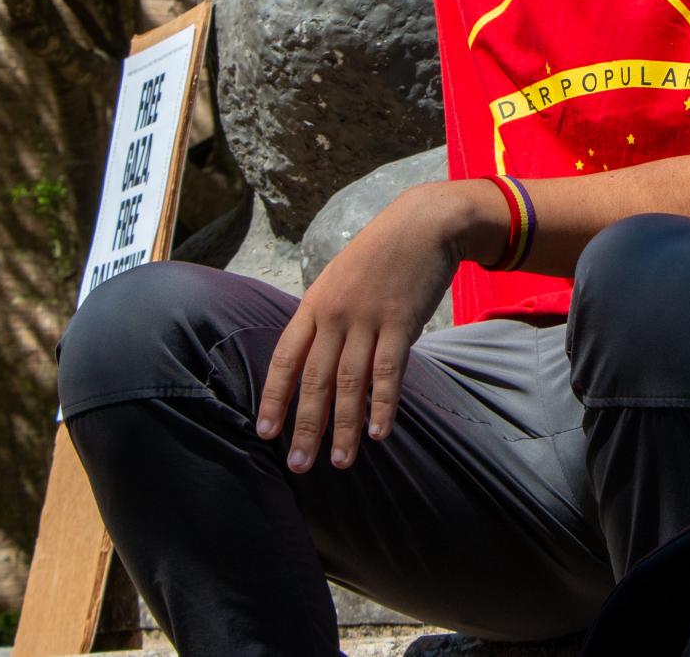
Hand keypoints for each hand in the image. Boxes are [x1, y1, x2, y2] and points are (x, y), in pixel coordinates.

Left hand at [256, 182, 491, 471]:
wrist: (423, 223)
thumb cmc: (381, 254)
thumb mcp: (340, 278)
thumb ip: (325, 315)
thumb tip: (313, 358)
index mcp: (314, 304)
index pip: (286, 358)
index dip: (274, 397)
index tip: (266, 433)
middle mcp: (335, 314)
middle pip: (314, 379)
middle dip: (305, 426)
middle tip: (298, 465)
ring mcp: (367, 318)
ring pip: (349, 382)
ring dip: (344, 426)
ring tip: (340, 461)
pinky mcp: (401, 322)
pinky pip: (388, 371)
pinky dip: (383, 404)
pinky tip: (379, 433)